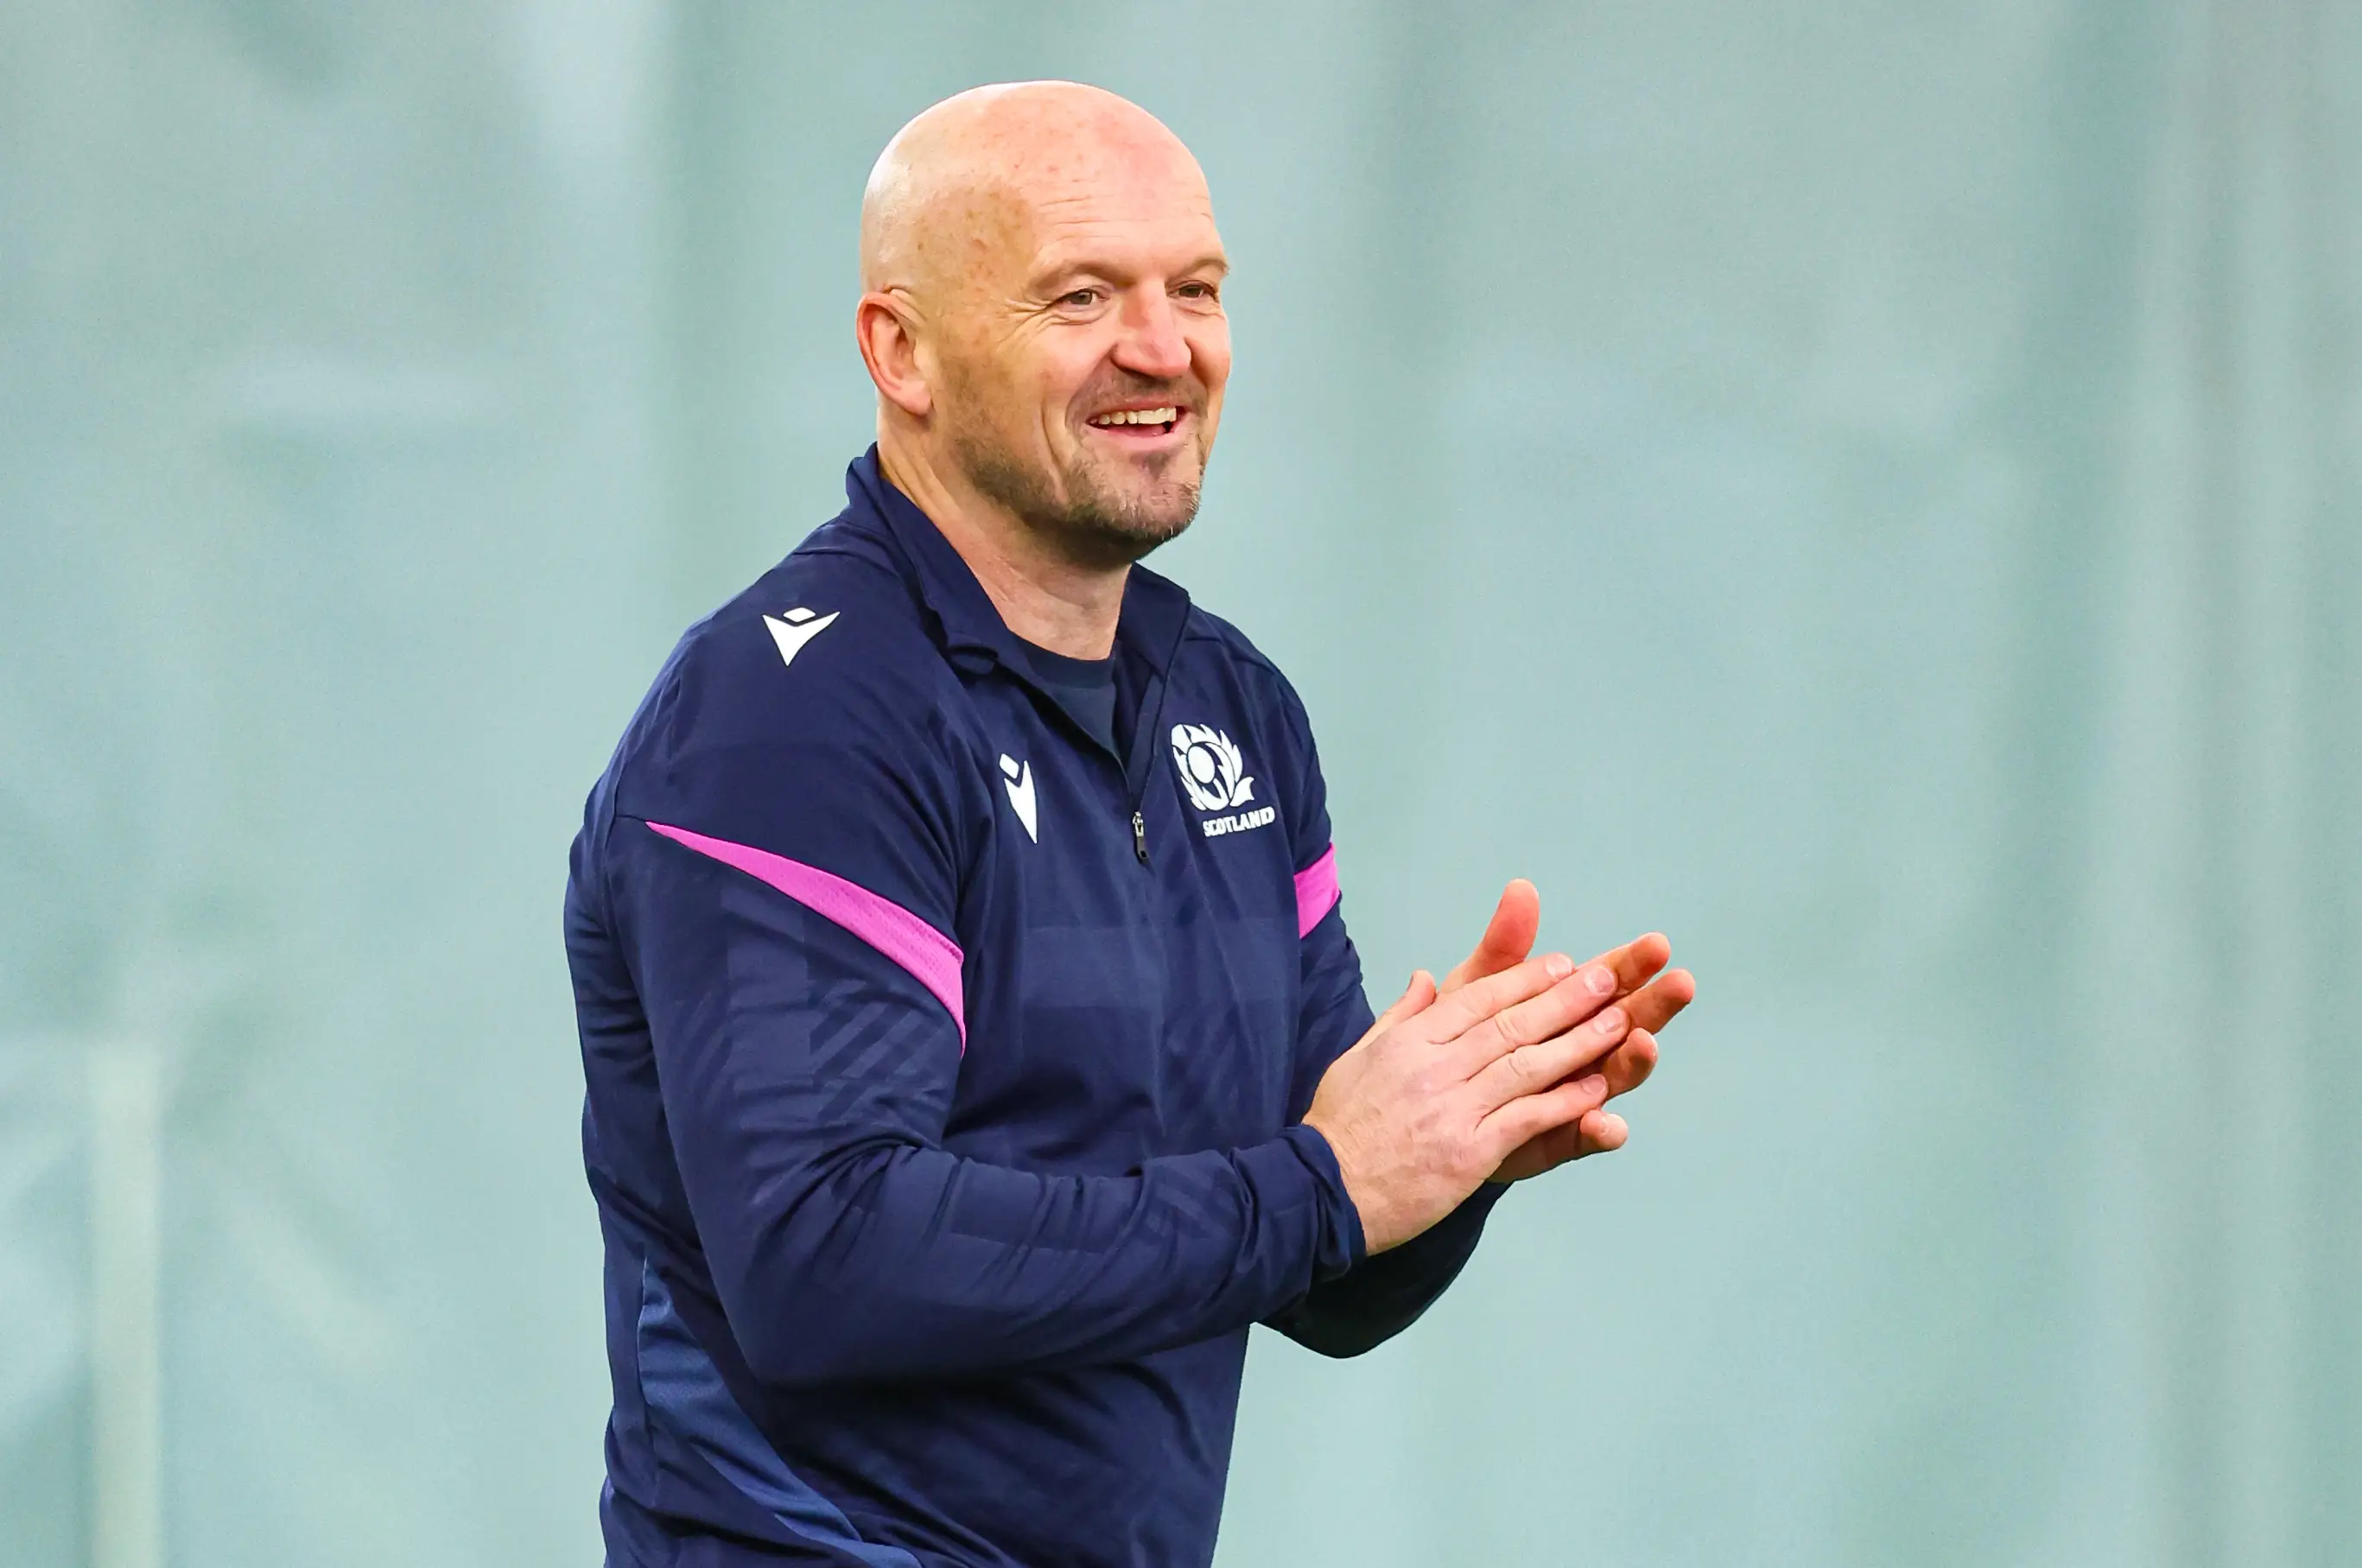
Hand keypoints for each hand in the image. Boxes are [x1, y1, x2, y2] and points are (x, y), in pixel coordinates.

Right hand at [1304, 952, 1636, 1253]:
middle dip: (1565, 999)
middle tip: (1607, 978)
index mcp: (1410, 1040)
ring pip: (1527, 1065)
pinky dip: (1565, 1101)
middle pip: (1510, 1024)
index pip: (1477, 999)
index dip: (1524, 979)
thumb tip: (1425, 978)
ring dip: (1578, 1042)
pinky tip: (1597, 1090)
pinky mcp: (1468, 1151)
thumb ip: (1400, 1016)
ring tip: (1618, 1023)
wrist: (1321, 1190)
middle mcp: (1434, 1065)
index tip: (1562, 964)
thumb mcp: (1359, 1057)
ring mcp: (1453, 1108)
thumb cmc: (1339, 1127)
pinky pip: (1526, 1118)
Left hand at [1444, 880, 1693, 1181]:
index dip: (1631, 963)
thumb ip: (1504, 947)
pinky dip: (1598, 1131)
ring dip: (1635, 1062)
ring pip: (1614, 1076)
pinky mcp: (1554, 1137)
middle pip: (1625, 1024)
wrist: (1425, 1109)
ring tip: (1646, 1044)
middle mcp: (1579, 1050)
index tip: (1658, 944)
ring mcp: (1573, 1095)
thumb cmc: (1459, 1041)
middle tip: (1680, 983)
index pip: (1607, 980)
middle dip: (1652, 1004)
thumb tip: (1522, 888)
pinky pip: (1581, 1137)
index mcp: (1565, 1010)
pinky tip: (1609, 1124)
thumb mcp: (1475, 989)